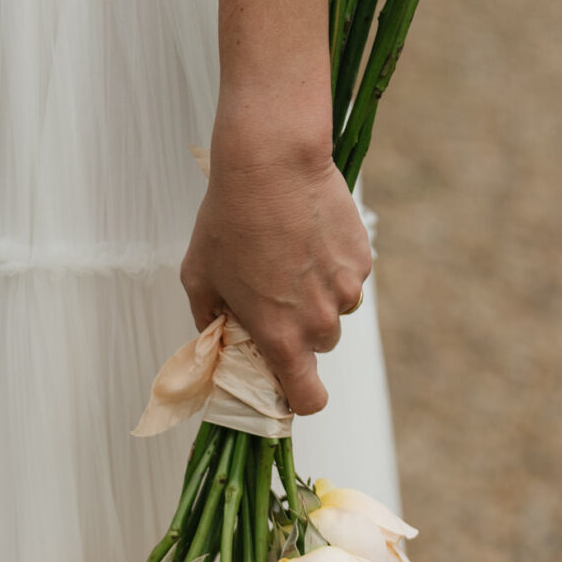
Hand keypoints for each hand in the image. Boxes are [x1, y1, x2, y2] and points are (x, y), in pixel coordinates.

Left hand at [181, 88, 370, 417]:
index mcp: (280, 337)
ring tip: (290, 257)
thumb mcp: (199, 275)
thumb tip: (218, 337)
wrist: (271, 162)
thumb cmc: (228, 218)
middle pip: (319, 347)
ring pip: (337, 310)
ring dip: (318, 296)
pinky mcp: (362, 258)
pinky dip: (333, 265)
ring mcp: (346, 289)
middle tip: (273, 292)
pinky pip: (349, 276)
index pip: (308, 399)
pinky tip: (308, 235)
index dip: (299, 396)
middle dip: (300, 329)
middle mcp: (319, 321)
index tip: (287, 382)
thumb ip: (210, 319)